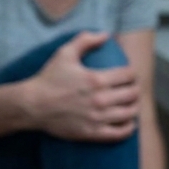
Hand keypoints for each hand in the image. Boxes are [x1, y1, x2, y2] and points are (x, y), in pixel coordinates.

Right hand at [23, 31, 140, 141]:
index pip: (129, 75)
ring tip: (131, 103)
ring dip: (134, 106)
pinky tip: (129, 122)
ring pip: (130, 113)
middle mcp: (100, 99)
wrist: (33, 105)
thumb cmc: (48, 79)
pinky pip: (120, 133)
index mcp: (97, 79)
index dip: (132, 73)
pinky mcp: (92, 133)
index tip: (129, 74)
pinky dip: (129, 128)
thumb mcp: (65, 53)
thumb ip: (85, 40)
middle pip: (133, 93)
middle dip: (135, 88)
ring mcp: (98, 118)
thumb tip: (105, 35)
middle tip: (132, 88)